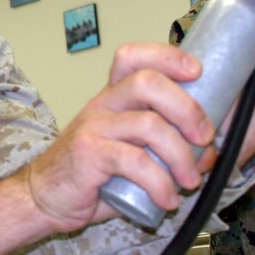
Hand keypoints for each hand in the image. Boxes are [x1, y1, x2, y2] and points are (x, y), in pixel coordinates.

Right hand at [0, 43, 213, 254]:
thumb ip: (164, 146)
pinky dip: (161, 183)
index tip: (197, 71)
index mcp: (113, 97)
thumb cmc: (92, 175)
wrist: (45, 198)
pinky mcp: (89, 155)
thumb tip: (209, 152)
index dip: (167, 56)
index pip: (133, 57)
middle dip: (188, 108)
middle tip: (205, 138)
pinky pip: (135, 162)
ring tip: (189, 181)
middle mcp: (102, 104)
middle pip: (149, 83)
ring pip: (150, 124)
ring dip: (182, 156)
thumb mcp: (129, 152)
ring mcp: (94, 127)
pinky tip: (167, 199)